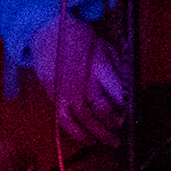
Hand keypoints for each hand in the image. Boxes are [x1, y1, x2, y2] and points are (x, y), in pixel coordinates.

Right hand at [31, 12, 129, 145]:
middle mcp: (78, 79)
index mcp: (95, 64)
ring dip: (88, 133)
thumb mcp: (102, 45)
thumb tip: (124, 92)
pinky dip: (72, 129)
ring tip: (99, 142)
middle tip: (116, 139)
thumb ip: (114, 68)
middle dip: (106, 128)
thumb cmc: (77, 35)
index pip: (110, 94)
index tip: (124, 117)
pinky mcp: (51, 92)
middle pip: (93, 110)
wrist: (46, 29)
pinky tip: (82, 136)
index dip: (118, 110)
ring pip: (75, 117)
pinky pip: (62, 116)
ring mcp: (62, 87)